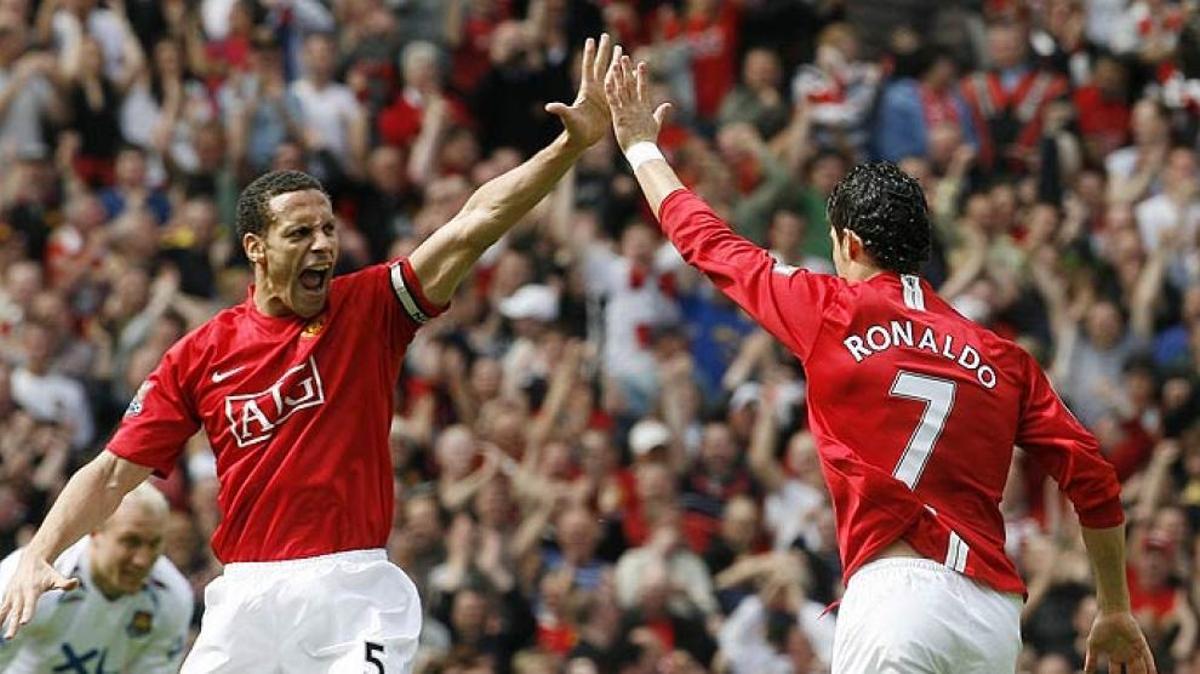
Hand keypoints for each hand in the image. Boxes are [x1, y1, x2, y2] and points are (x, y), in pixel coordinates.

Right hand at [0, 554, 79, 638]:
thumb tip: (77, 582)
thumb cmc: (46, 571)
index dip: (27, 613)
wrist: (31, 560)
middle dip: (12, 625)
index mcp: (32, 590)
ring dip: (0, 622)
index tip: (24, 623)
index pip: (30, 605)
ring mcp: (12, 595)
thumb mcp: (56, 577)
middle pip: (16, 612)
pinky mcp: (7, 596)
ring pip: (4, 611)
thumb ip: (65, 583)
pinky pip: (1, 608)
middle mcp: (20, 594)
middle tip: (9, 638)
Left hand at [545, 34, 617, 151]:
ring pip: (610, 74)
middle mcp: (594, 90)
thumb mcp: (568, 118)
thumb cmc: (574, 129)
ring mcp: (602, 95)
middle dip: (603, 51)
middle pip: (599, 66)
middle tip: (606, 36)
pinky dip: (623, 79)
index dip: (589, 54)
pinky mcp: (609, 103)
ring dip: (615, 62)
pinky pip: (618, 88)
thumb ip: (561, 110)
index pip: (588, 68)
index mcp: (586, 90)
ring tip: (621, 49)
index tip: (590, 40)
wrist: (582, 139)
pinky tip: (630, 72)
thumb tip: (549, 107)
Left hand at [605, 54, 670, 152]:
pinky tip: (606, 81)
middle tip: (624, 57)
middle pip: (631, 85)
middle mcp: (636, 106)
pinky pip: (613, 102)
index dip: (642, 75)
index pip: (643, 88)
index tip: (641, 64)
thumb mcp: (656, 124)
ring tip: (614, 63)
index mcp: (645, 107)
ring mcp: (627, 110)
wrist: (643, 151)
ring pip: (622, 90)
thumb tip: (669, 105)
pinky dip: (610, 91)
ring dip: (618, 76)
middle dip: (628, 70)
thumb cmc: (649, 141)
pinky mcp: (619, 117)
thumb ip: (661, 113)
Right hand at [1083, 610, 1156, 673]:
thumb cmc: (1100, 627)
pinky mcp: (1141, 646)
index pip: (1116, 673)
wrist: (1110, 613)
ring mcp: (1134, 651)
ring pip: (1140, 669)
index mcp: (1114, 656)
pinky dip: (1150, 668)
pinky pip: (1148, 659)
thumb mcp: (1093, 646)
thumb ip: (1091, 661)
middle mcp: (1126, 655)